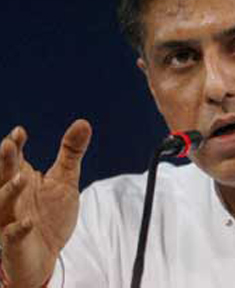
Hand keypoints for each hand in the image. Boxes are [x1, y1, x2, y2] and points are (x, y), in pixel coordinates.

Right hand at [0, 119, 91, 287]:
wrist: (48, 254)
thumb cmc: (52, 214)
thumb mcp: (65, 179)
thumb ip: (71, 152)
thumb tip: (83, 123)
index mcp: (22, 179)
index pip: (13, 159)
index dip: (15, 145)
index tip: (20, 132)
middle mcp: (12, 197)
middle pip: (2, 177)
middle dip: (4, 161)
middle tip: (9, 145)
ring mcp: (10, 220)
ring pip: (1, 204)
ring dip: (8, 191)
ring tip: (22, 178)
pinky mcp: (15, 243)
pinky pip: (11, 237)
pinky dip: (17, 230)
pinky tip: (28, 223)